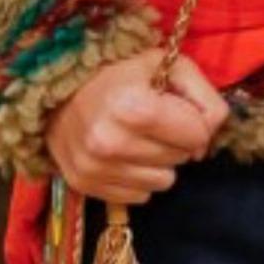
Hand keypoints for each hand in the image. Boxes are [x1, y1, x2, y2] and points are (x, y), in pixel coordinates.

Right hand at [50, 52, 229, 205]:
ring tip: (137, 138)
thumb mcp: (171, 66)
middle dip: (175, 141)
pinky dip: (136, 178)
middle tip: (152, 122)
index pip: (198, 136)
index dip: (192, 121)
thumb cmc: (121, 72)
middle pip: (181, 159)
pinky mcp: (84, 184)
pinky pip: (139, 196)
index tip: (174, 109)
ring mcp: (95, 167)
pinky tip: (121, 155)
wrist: (56, 87)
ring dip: (157, 162)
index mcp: (134, 108)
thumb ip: (206, 99)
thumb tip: (207, 140)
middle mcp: (111, 143)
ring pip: (163, 182)